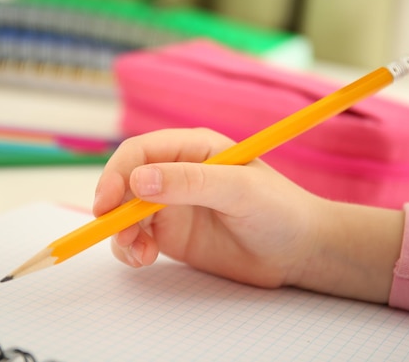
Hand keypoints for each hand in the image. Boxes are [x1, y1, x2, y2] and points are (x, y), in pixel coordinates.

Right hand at [93, 128, 403, 300]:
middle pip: (126, 183)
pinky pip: (138, 238)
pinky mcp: (173, 235)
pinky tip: (144, 259)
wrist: (301, 251)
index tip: (108, 202)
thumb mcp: (239, 190)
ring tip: (140, 255)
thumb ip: (190, 182)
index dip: (118, 173)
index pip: (141, 151)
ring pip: (126, 213)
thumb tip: (138, 180)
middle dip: (114, 207)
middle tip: (120, 234)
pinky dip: (131, 249)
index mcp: (194, 149)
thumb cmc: (280, 210)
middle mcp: (178, 174)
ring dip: (121, 233)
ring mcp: (173, 206)